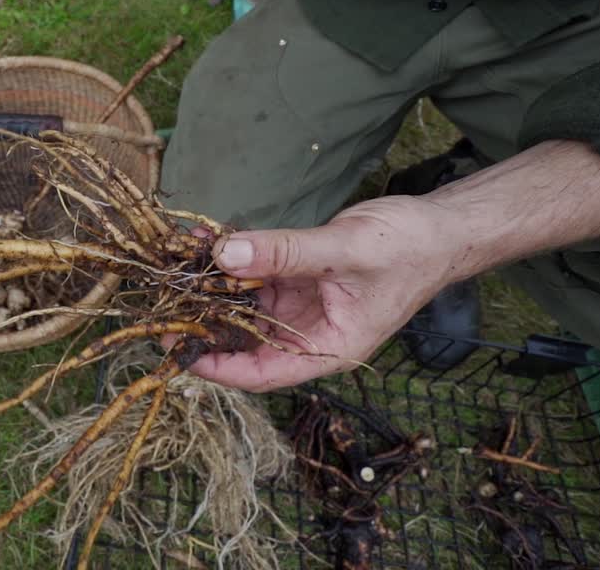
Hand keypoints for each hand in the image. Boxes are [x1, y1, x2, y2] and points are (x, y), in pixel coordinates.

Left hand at [177, 196, 457, 391]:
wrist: (438, 227)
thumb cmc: (408, 250)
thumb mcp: (344, 250)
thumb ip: (285, 251)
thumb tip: (226, 254)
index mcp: (328, 348)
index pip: (262, 373)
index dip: (218, 368)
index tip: (178, 350)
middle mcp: (309, 333)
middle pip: (246, 341)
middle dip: (205, 325)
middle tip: (161, 308)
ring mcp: (302, 306)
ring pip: (246, 305)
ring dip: (213, 289)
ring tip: (174, 272)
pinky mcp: (298, 277)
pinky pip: (256, 273)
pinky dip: (232, 261)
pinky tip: (204, 245)